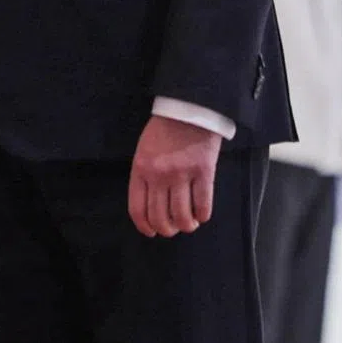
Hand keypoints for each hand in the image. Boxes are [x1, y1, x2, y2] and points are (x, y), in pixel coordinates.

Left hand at [128, 116, 221, 236]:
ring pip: (182, 216)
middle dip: (167, 229)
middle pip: (160, 218)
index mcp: (141, 168)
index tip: (151, 232)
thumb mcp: (144, 151)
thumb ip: (145, 176)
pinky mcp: (204, 172)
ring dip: (186, 225)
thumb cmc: (163, 131)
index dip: (145, 226)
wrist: (188, 110)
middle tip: (173, 227)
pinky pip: (203, 206)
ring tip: (189, 222)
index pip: (138, 208)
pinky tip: (201, 214)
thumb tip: (151, 206)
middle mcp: (159, 175)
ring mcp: (182, 174)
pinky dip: (203, 216)